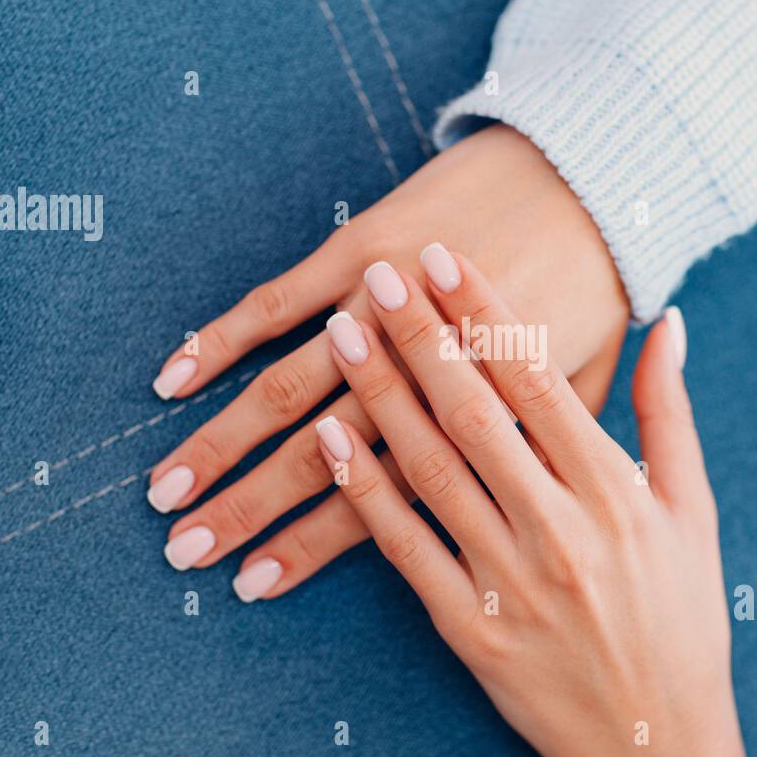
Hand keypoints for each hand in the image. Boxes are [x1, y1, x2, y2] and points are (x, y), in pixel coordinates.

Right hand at [147, 126, 629, 598]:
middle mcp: (418, 367)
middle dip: (243, 506)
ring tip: (162, 490)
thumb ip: (538, 453)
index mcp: (474, 413)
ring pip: (283, 387)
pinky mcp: (359, 246)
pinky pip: (277, 300)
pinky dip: (220, 339)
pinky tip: (173, 378)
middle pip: (313, 453)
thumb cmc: (594, 290)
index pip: (377, 497)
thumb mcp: (582, 388)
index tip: (251, 582)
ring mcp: (380, 305)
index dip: (309, 542)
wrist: (585, 175)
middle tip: (181, 551)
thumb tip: (506, 518)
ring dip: (217, 441)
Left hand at [310, 246, 744, 756]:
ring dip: (380, 397)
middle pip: (473, 413)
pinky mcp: (468, 628)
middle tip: (380, 274)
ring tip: (340, 334)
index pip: (537, 381)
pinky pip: (406, 547)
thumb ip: (671, 414)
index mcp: (614, 493)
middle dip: (420, 336)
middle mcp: (559, 528)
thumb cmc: (682, 621)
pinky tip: (330, 440)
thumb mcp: (693, 512)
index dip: (486, 313)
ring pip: (429, 470)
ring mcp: (508, 580)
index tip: (446, 258)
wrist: (654, 745)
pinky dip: (364, 491)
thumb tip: (671, 323)